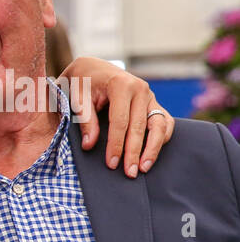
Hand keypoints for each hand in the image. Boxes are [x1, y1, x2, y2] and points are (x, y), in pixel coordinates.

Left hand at [61, 56, 174, 177]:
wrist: (92, 68)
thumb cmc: (81, 82)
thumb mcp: (77, 97)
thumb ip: (85, 120)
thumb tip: (90, 145)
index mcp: (121, 84)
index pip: (120, 121)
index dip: (116, 144)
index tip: (112, 164)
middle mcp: (141, 89)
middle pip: (140, 126)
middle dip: (135, 152)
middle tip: (130, 173)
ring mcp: (150, 96)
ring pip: (159, 125)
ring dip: (154, 148)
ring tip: (144, 168)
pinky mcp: (153, 103)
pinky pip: (164, 122)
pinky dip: (162, 138)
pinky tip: (152, 154)